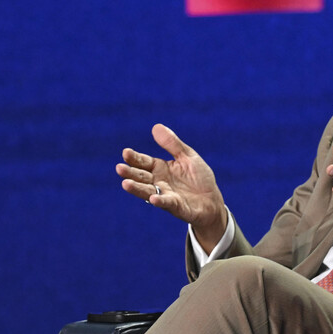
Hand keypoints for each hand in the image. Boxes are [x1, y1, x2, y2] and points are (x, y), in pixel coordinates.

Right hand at [116, 124, 227, 251]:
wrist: (212, 200)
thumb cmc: (199, 178)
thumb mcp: (187, 156)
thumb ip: (172, 144)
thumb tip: (156, 126)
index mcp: (161, 168)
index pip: (144, 162)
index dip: (135, 158)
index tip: (126, 152)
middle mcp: (159, 182)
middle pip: (142, 177)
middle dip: (131, 173)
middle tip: (119, 168)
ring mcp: (166, 195)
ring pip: (148, 191)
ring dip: (137, 188)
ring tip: (126, 184)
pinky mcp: (177, 207)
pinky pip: (167, 203)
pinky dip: (160, 201)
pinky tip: (153, 198)